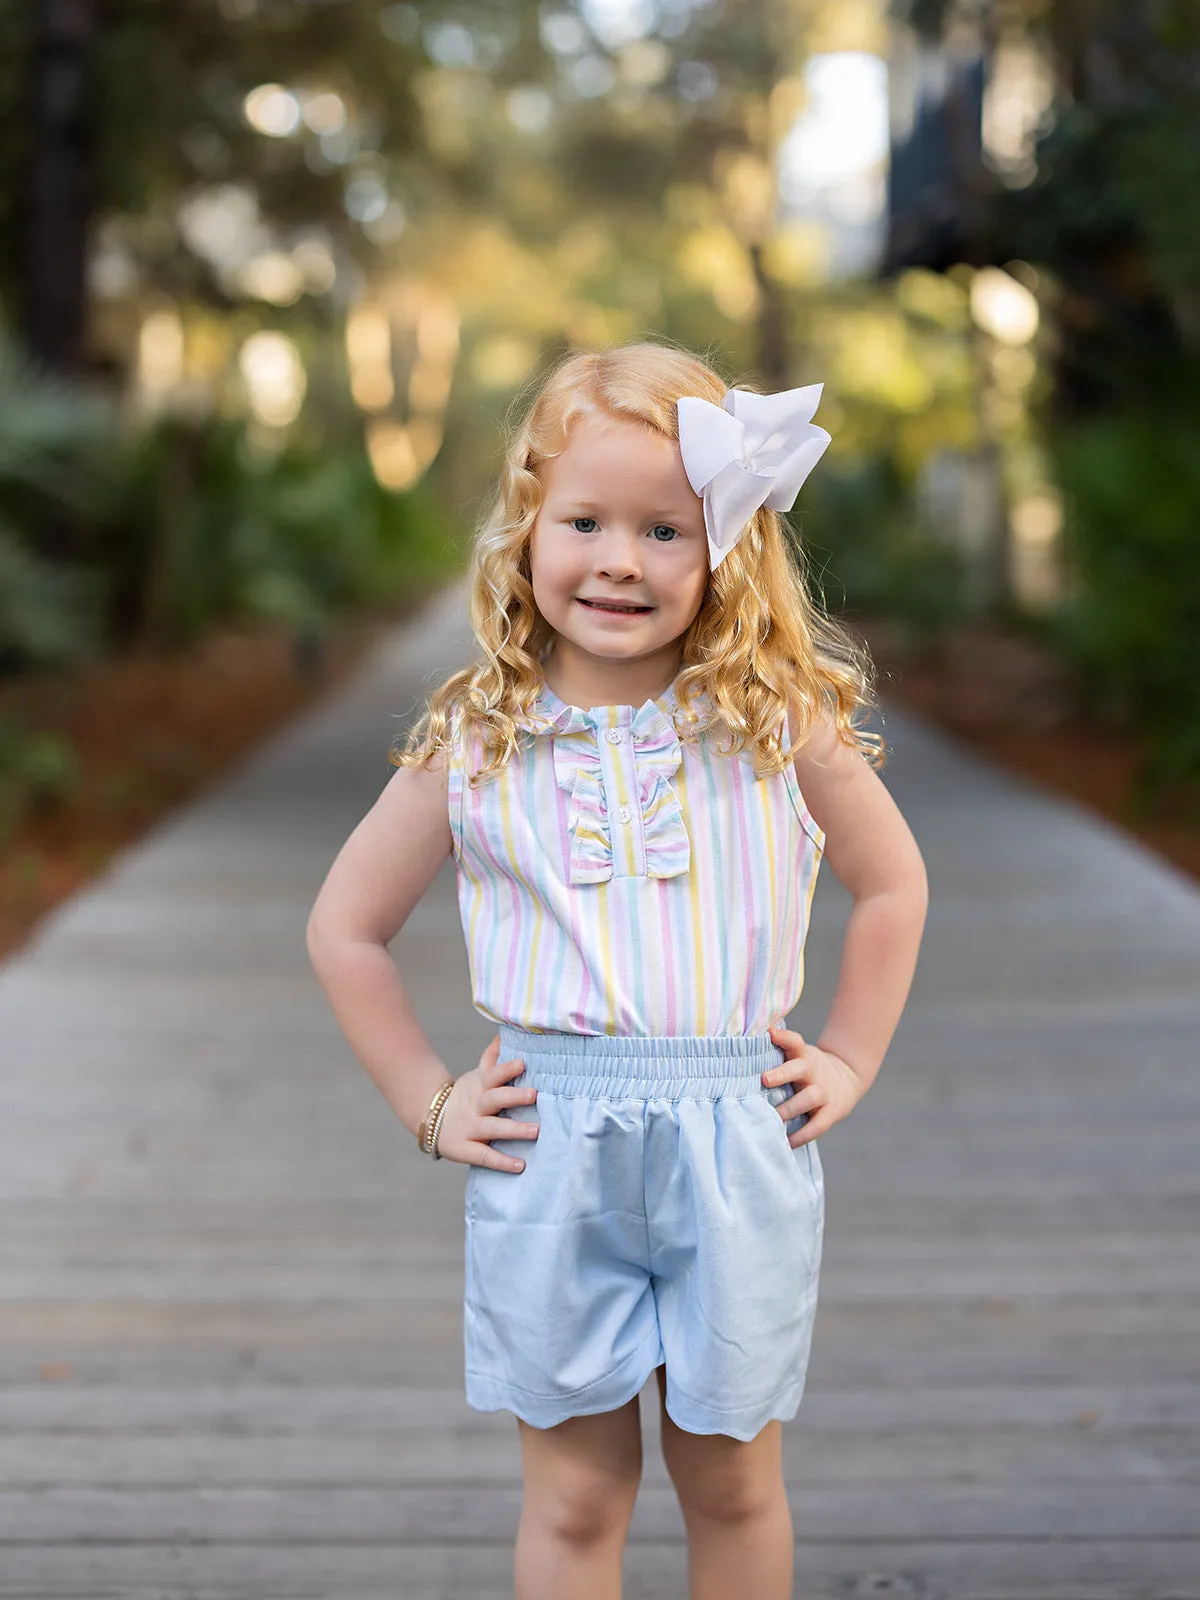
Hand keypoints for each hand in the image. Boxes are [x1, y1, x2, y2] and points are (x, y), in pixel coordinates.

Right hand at [433, 1034, 538, 1172]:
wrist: (431, 1120)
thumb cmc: (464, 1097)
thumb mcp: (476, 1077)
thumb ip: (492, 1059)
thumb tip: (505, 1033)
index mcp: (478, 1087)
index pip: (492, 1075)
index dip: (506, 1069)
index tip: (523, 1063)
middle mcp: (475, 1107)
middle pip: (493, 1099)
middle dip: (513, 1096)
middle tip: (534, 1094)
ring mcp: (470, 1129)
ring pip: (492, 1128)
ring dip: (514, 1130)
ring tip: (536, 1131)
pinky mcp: (466, 1150)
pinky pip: (485, 1156)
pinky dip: (502, 1162)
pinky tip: (521, 1165)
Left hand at [764, 1024, 864, 1145]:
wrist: (847, 1077)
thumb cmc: (807, 1067)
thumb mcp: (797, 1054)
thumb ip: (776, 1053)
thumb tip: (740, 1048)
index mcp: (803, 1055)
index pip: (795, 1042)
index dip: (783, 1037)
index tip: (769, 1033)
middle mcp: (813, 1072)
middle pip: (800, 1069)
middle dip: (782, 1074)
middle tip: (764, 1079)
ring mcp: (823, 1092)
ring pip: (807, 1099)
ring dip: (789, 1109)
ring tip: (771, 1118)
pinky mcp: (830, 1112)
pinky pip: (817, 1126)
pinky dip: (802, 1135)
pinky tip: (786, 1142)